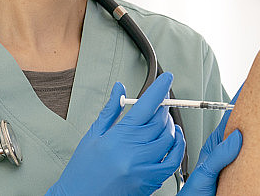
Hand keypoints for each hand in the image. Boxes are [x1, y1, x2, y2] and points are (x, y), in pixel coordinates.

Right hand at [47, 73, 185, 195]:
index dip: (159, 89)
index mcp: (118, 137)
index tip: (167, 79)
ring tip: (163, 121)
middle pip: (159, 121)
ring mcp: (143, 168)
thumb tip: (120, 89)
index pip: (146, 106)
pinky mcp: (150, 182)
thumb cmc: (82, 171)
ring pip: (169, 139)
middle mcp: (133, 152)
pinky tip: (173, 140)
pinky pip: (173, 161)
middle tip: (159, 104)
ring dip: (169, 126)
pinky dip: (177, 147)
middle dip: (162, 108)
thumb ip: (111, 110)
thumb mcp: (93, 136)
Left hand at [178, 85, 243, 194]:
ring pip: (250, 140)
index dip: (240, 101)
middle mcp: (225, 151)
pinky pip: (254, 156)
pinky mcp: (242, 172)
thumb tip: (237, 136)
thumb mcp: (205, 172)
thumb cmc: (194, 194)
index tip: (251, 86)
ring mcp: (234, 160)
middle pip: (243, 127)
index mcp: (215, 146)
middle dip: (254, 112)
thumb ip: (219, 155)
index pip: (230, 118)